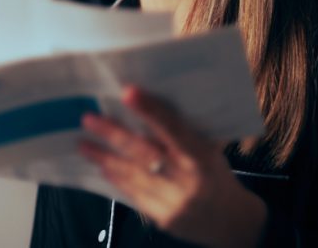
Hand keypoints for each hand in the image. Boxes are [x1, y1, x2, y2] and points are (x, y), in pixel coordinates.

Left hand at [78, 86, 266, 247]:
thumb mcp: (208, 152)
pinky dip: (117, 178)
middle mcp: (189, 180)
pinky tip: (102, 166)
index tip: (127, 92)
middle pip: (145, 152)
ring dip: (105, 157)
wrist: (234, 223)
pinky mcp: (164, 218)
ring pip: (133, 174)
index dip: (151, 111)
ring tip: (83, 144)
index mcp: (203, 157)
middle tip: (89, 118)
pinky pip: (134, 195)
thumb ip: (183, 135)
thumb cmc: (216, 176)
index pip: (174, 129)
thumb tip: (147, 105)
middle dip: (113, 134)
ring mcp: (175, 202)